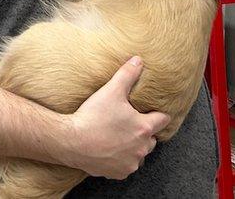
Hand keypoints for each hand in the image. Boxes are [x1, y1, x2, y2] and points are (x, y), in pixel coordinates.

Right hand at [61, 56, 170, 179]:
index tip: (150, 111)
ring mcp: (130, 163)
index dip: (157, 114)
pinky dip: (120, 160)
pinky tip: (109, 149)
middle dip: (144, 132)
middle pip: (152, 139)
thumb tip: (138, 60)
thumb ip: (127, 74)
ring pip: (139, 154)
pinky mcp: (118, 173)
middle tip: (129, 123)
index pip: (163, 120)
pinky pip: (125, 167)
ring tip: (118, 137)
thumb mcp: (111, 90)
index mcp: (143, 128)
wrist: (70, 141)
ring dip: (133, 147)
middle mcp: (141, 148)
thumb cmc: (92, 116)